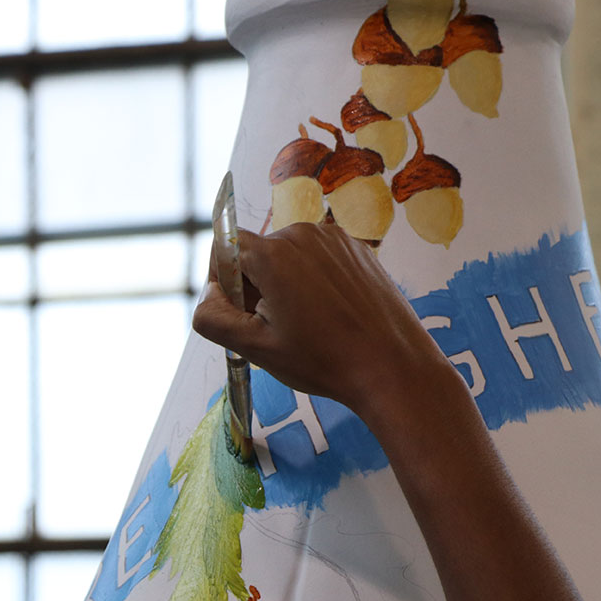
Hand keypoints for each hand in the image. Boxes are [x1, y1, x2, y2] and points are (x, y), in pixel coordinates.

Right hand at [192, 222, 452, 416]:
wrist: (392, 367)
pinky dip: (313, 279)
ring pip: (288, 255)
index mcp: (273, 254)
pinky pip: (317, 257)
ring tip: (307, 323)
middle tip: (277, 327)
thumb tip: (207, 297)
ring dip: (285, 283)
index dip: (223, 282)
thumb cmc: (323, 360)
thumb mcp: (256, 348)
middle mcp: (301, 234)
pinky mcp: (356, 248)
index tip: (242, 313)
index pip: (224, 249)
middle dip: (256, 285)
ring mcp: (333, 238)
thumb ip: (214, 318)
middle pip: (257, 252)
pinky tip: (330, 313)